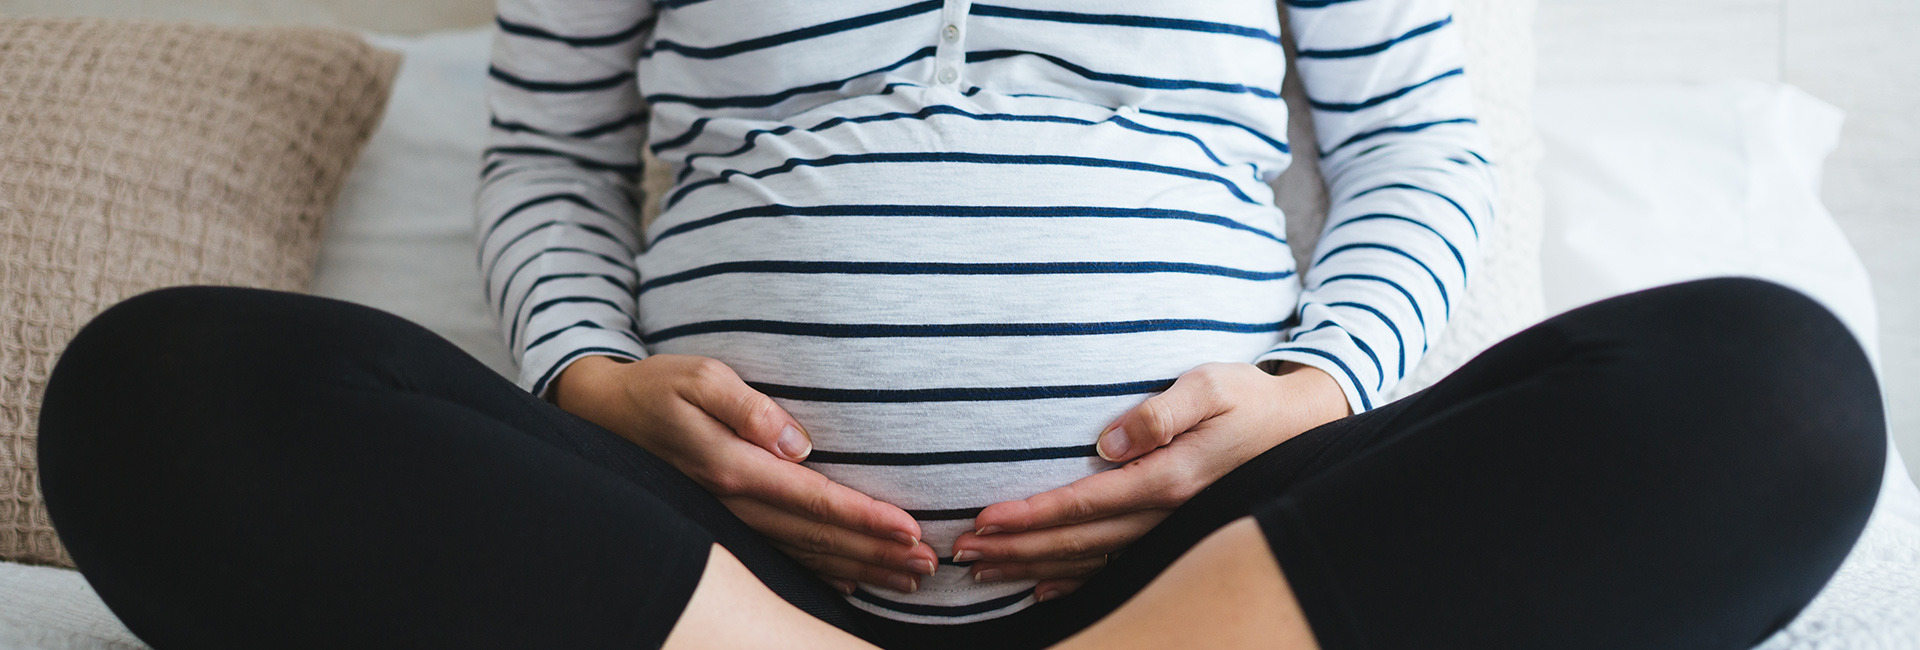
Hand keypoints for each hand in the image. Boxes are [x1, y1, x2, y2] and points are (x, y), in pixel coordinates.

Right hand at [552, 355, 937, 594]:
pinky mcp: (729, 521)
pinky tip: (856, 580)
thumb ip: (748, 406)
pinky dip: (824, 571)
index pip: (814, 499)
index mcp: (734, 467)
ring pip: (806, 553)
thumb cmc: (659, 386)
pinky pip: (784, 555)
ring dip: (860, 566)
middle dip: (877, 552)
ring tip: (908, 578)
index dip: (864, 517)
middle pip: (819, 536)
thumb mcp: (699, 377)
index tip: (910, 530)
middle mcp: (735, 502)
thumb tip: (797, 440)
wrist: (605, 413)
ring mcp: (731, 518)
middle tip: (929, 564)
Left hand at [950, 361, 1348, 600]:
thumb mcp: (1209, 385)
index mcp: (1167, 479)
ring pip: (1088, 561)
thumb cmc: (1247, 398)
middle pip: (1076, 542)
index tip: (984, 518)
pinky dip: (1073, 583)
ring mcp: (1167, 532)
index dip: (1030, 515)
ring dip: (1032, 567)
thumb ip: (1159, 412)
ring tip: (983, 570)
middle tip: (961, 551)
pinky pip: (1114, 570)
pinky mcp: (1170, 535)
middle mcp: (1164, 515)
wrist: (1302, 427)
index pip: (1083, 503)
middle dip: (1015, 548)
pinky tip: (1041, 589)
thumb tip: (1107, 442)